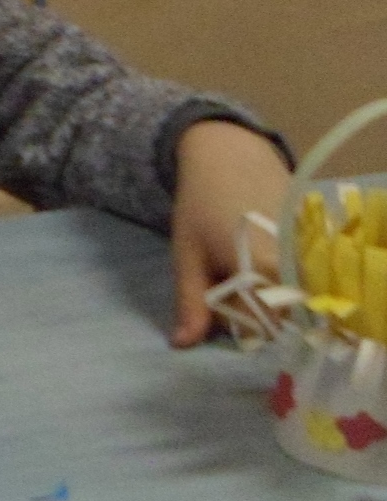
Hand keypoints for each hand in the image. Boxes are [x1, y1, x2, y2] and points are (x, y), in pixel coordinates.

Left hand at [168, 120, 291, 347]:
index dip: (242, 327)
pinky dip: (286, 272)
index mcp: (264, 271)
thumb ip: (190, 302)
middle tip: (230, 287)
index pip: (264, 327)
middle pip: (284, 313)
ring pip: (296, 293)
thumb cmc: (199, 206)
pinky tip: (263, 255)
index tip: (222, 313)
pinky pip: (306, 271)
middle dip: (256, 311)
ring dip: (271, 291)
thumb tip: (182, 345)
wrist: (228, 154)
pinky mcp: (318, 237)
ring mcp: (311, 250)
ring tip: (245, 268)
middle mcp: (297, 265)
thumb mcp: (187, 256)